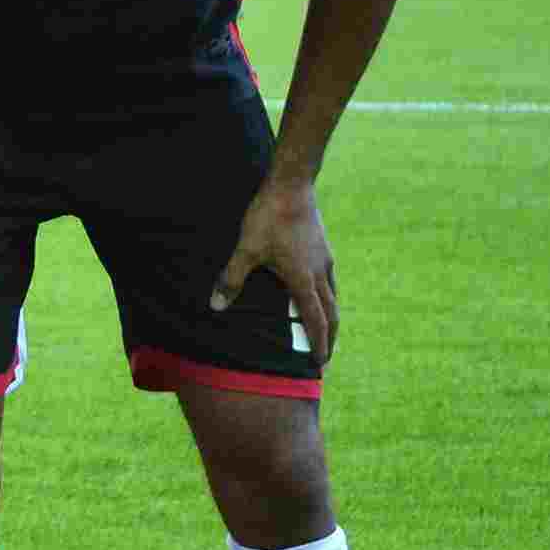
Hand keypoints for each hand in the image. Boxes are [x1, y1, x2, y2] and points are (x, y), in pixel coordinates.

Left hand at [211, 172, 336, 363]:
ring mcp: (325, 260)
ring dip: (330, 317)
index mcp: (303, 280)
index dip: (319, 342)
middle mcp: (320, 273)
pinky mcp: (323, 248)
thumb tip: (216, 306)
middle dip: (329, 337)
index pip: (315, 320)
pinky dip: (327, 296)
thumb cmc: (268, 219)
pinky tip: (318, 293)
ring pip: (333, 296)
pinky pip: (329, 280)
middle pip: (331, 313)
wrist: (292, 187)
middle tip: (326, 357)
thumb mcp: (245, 250)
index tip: (320, 363)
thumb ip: (231, 279)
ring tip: (325, 331)